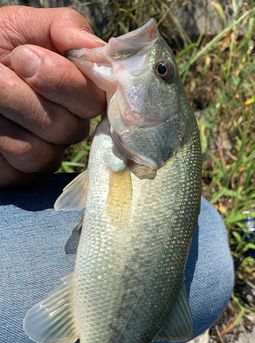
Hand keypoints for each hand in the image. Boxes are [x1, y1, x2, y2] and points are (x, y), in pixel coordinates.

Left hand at [0, 6, 105, 187]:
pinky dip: (2, 139)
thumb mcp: (21, 26)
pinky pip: (24, 165)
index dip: (64, 82)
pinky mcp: (25, 174)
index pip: (96, 98)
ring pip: (47, 150)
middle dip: (28, 96)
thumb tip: (98, 49)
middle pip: (72, 128)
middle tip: (2, 72)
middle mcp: (69, 125)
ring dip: (11, 114)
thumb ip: (65, 28)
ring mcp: (49, 152)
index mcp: (77, 91)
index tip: (25, 57)